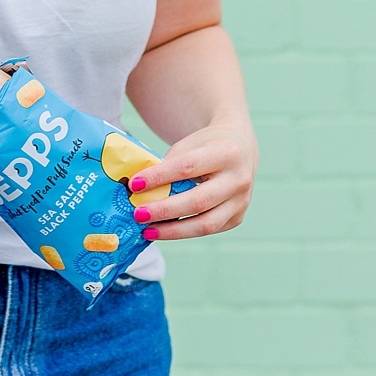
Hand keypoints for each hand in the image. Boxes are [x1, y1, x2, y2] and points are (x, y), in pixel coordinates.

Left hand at [127, 120, 257, 242]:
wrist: (240, 148)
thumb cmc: (206, 145)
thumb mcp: (189, 144)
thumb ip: (169, 165)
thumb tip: (140, 190)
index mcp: (226, 152)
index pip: (187, 167)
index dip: (159, 177)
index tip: (135, 184)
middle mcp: (238, 179)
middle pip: (197, 201)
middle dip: (164, 210)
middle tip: (138, 214)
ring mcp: (241, 202)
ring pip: (205, 224)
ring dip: (173, 230)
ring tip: (148, 230)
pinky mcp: (237, 218)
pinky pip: (208, 229)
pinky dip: (184, 231)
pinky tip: (164, 230)